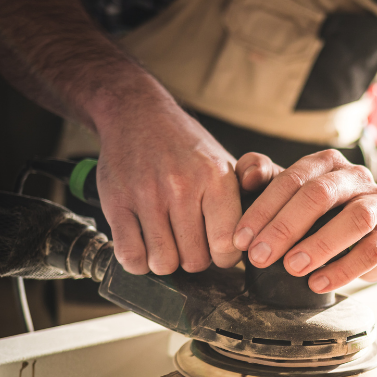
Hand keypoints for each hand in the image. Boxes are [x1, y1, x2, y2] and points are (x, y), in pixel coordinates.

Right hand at [90, 81, 242, 274]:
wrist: (138, 115)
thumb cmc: (187, 147)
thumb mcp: (226, 161)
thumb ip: (250, 191)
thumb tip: (260, 231)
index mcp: (216, 178)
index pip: (227, 244)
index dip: (224, 258)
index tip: (218, 252)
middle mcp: (182, 186)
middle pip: (194, 260)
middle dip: (194, 260)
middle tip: (190, 244)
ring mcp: (147, 195)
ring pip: (163, 262)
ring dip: (166, 262)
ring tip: (168, 245)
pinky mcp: (116, 202)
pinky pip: (130, 255)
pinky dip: (138, 262)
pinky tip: (144, 248)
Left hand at [231, 150, 376, 292]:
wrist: (376, 226)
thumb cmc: (324, 211)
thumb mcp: (292, 191)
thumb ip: (263, 176)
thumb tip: (247, 176)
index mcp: (326, 162)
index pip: (292, 179)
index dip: (263, 209)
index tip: (241, 239)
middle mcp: (355, 177)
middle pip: (321, 195)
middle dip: (286, 227)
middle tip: (260, 256)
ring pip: (354, 220)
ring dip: (320, 246)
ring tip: (292, 268)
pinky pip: (372, 251)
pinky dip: (343, 270)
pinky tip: (318, 283)